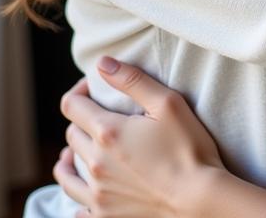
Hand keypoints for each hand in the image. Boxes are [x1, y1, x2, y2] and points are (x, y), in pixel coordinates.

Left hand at [54, 58, 224, 217]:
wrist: (199, 200)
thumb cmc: (189, 148)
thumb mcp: (168, 103)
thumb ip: (133, 80)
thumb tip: (102, 64)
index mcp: (107, 133)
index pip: (72, 105)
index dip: (80, 90)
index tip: (94, 87)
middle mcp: (96, 164)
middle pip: (71, 135)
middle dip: (82, 120)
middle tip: (100, 116)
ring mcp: (98, 194)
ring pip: (66, 172)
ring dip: (70, 156)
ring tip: (78, 151)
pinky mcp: (105, 217)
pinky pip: (76, 206)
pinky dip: (77, 193)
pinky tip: (87, 188)